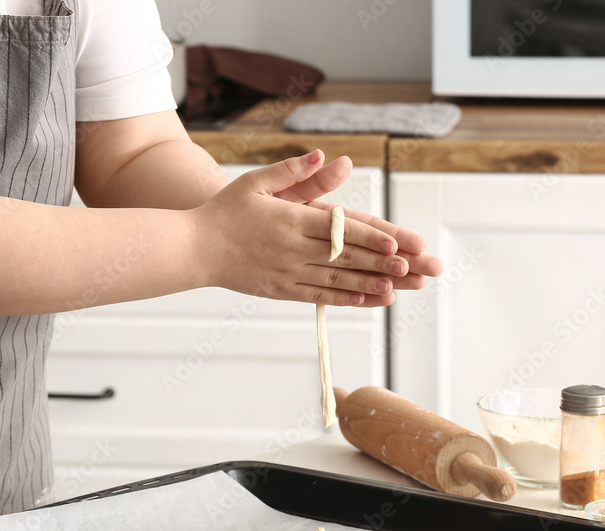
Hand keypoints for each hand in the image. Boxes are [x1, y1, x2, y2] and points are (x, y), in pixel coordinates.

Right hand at [191, 150, 441, 305]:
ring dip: (368, 284)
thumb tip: (326, 156)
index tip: (394, 243)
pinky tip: (366, 299)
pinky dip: (344, 299)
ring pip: (335, 281)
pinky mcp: (280, 290)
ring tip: (397, 288)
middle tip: (411, 268)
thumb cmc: (225, 211)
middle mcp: (292, 249)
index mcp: (290, 220)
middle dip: (379, 263)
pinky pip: (318, 296)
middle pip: (343, 257)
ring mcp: (287, 273)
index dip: (368, 237)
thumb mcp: (257, 182)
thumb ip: (293, 171)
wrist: (193, 248)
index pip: (337, 229)